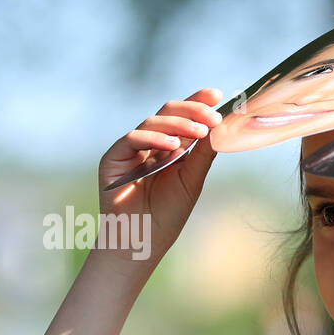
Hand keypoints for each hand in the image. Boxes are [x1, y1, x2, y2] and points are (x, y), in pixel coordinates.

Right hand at [98, 88, 223, 257]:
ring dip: (179, 124)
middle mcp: (149, 143)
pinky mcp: (114, 158)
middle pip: (168, 112)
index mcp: (169, 146)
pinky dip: (155, 138)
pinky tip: (174, 146)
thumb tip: (219, 126)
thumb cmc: (168, 213)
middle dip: (191, 109)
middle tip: (212, 115)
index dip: (197, 102)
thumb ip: (202, 154)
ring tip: (199, 132)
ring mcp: (130, 149)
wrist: (143, 239)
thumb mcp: (192, 180)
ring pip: (153, 122)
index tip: (217, 95)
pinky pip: (133, 138)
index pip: (183, 117)